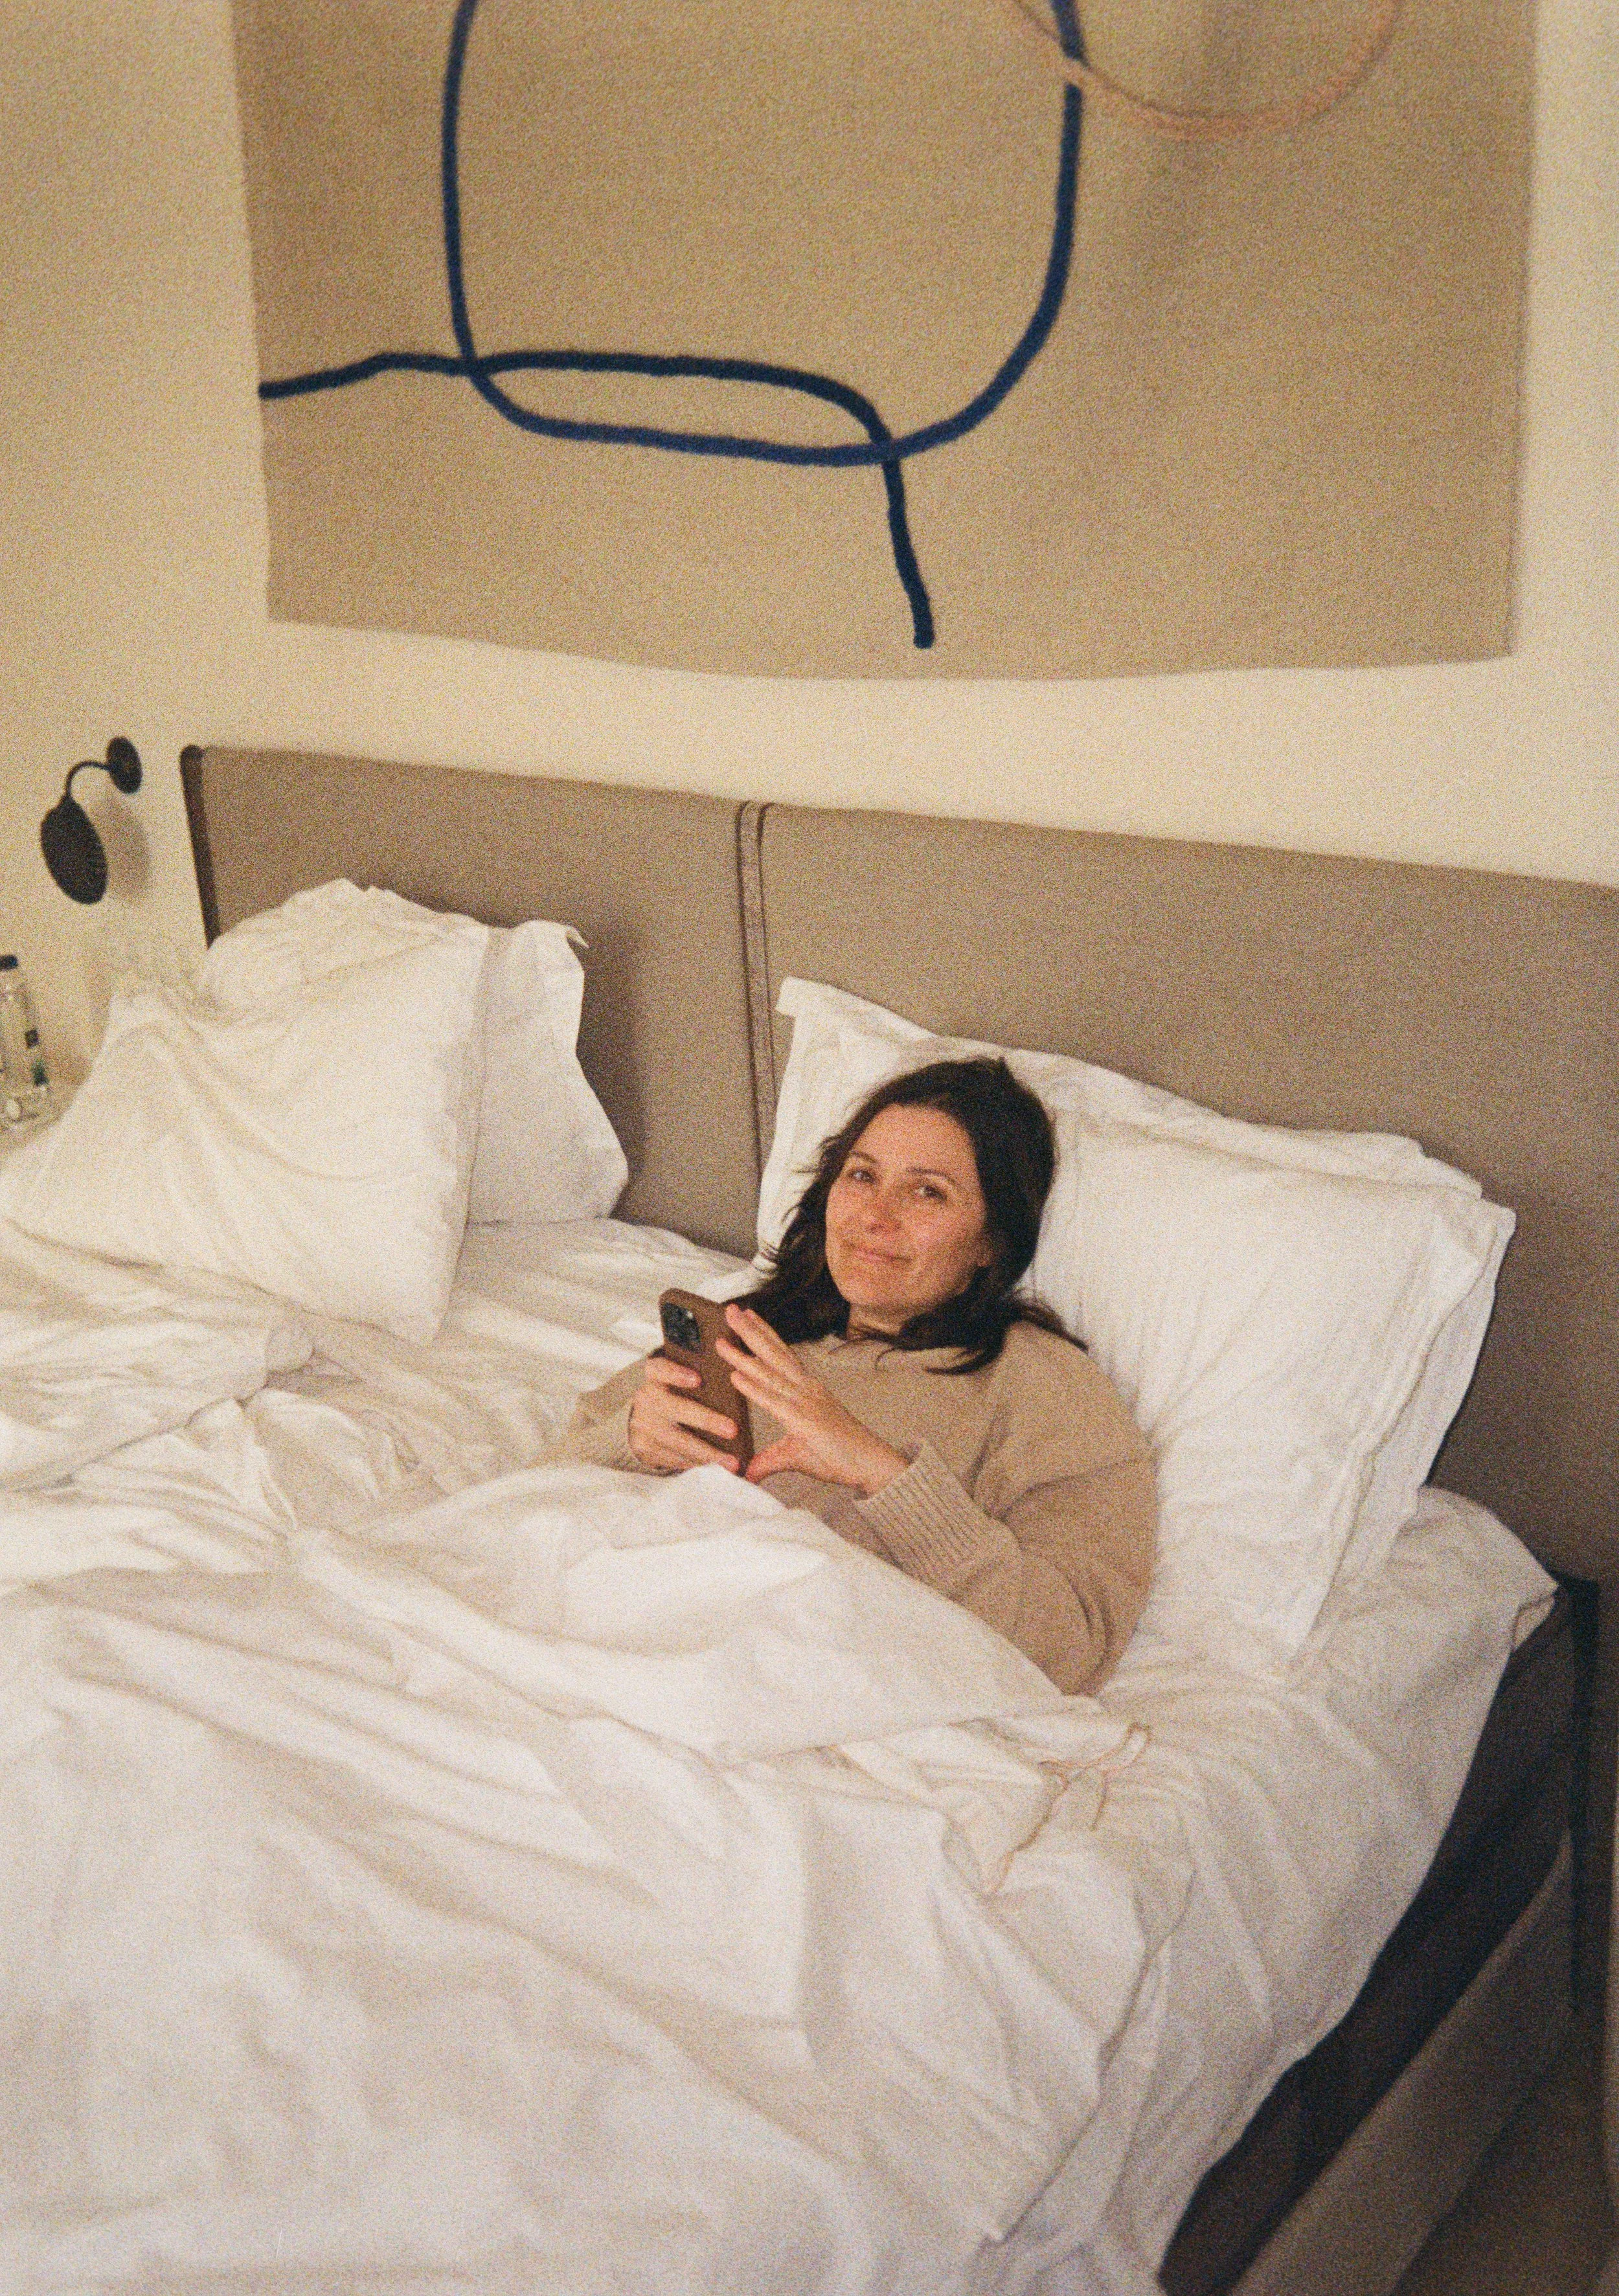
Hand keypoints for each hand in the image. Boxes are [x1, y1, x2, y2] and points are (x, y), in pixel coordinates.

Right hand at [627, 1350, 742, 1473]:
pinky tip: (716, 1465)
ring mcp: (642, 1425)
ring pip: (677, 1440)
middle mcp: (646, 1398)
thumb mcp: (679, 1381)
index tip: (698, 1379)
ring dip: (707, 1452)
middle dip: (706, 1420)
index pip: (660, 1368)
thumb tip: (740, 1372)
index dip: (676, 1373)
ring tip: (732, 1461)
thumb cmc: (675, 1395)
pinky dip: (696, 1462)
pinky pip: (673, 1458)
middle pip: (675, 1408)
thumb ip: (702, 1376)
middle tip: (733, 1430)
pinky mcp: (644, 1448)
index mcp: (655, 1376)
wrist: (642, 1420)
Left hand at [716, 1305, 909, 1495]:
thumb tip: (748, 1472)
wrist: (872, 1464)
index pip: (781, 1357)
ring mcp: (806, 1402)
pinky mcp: (804, 1421)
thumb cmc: (841, 1456)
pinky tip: (735, 1375)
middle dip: (750, 1330)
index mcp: (807, 1390)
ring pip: (770, 1371)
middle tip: (730, 1309)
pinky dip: (754, 1387)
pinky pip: (774, 1401)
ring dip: (745, 1351)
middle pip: (773, 1354)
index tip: (747, 1317)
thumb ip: (768, 1461)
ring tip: (724, 1335)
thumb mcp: (796, 1455)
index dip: (763, 1335)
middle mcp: (806, 1390)